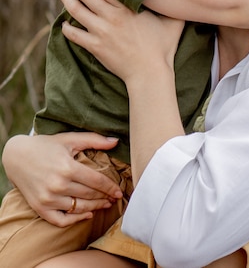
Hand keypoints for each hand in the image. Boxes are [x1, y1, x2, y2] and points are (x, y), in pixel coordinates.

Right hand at [2, 133, 122, 225]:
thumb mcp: (69, 139)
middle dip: (105, 197)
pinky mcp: (40, 208)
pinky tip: (87, 214)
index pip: (96, 181)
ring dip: (95, 208)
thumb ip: (94, 140)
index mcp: (67, 168)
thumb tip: (116, 140)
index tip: (119, 191)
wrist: (16, 156)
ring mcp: (48, 199)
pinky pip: (61, 220)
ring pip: (79, 208)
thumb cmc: (46, 146)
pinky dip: (75, 220)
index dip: (110, 187)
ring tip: (105, 205)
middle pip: (89, 195)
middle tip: (115, 198)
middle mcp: (58, 185)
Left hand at [60, 0, 184, 81]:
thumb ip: (173, 8)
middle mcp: (112, 17)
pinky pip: (76, 36)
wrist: (150, 73)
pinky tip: (64, 25)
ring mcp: (102, 32)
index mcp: (127, 9)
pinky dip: (68, 30)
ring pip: (78, 12)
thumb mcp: (173, 23)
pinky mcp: (96, 47)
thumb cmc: (163, 49)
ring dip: (68, 1)